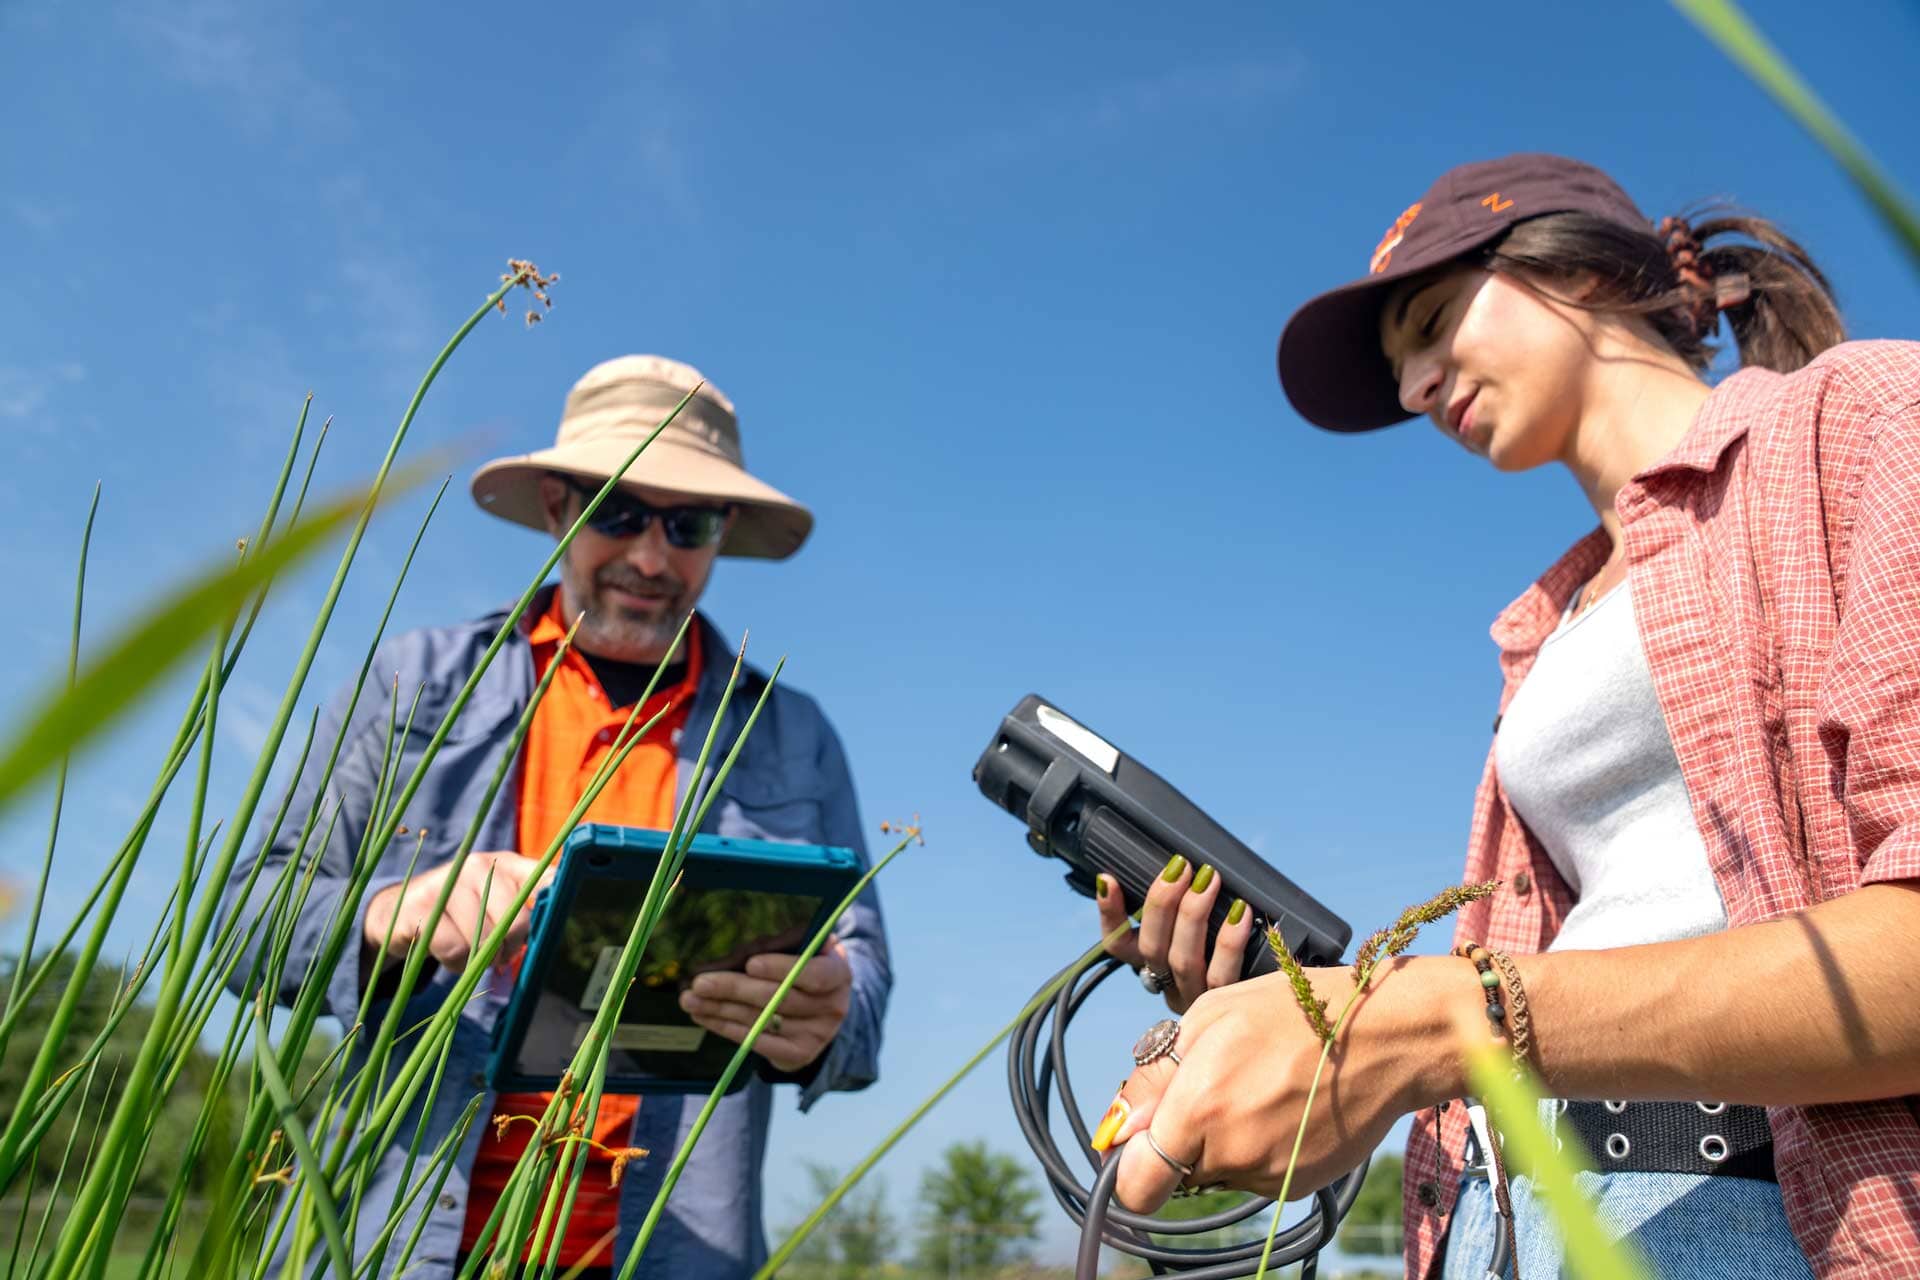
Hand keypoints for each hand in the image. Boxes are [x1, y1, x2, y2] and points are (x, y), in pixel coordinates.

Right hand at [361, 851, 553, 974]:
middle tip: (496, 957)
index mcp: (504, 863)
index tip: (565, 911)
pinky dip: (455, 964)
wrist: (395, 912)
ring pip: (483, 940)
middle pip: (515, 922)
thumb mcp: (492, 900)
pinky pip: (455, 949)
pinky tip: (447, 955)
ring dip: (477, 960)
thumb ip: (525, 907)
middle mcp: (478, 866)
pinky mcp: (421, 907)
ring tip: (466, 953)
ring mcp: (447, 883)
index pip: (545, 876)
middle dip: (508, 950)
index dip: (558, 896)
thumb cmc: (457, 912)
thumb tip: (556, 919)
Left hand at [678, 939, 852, 1072]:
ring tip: (691, 999)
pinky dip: (727, 1028)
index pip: (814, 974)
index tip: (750, 963)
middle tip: (701, 983)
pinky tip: (706, 1017)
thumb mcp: (808, 951)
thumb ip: (786, 947)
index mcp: (838, 972)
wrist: (823, 1009)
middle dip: (735, 989)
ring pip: (762, 1021)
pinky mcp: (799, 1054)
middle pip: (779, 999)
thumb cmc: (806, 968)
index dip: (782, 969)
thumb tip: (742, 950)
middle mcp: (833, 1006)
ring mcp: (817, 1034)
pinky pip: (757, 1042)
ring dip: (721, 1009)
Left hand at [1093, 960, 1434, 1213]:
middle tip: (1213, 1090)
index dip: (1129, 1168)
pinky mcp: (1299, 1185)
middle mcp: (1231, 1153)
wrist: (1387, 1034)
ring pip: (1217, 1173)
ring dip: (1222, 1142)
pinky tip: (1285, 1105)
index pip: (1136, 1184)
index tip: (1139, 1141)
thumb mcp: (1211, 1017)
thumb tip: (1118, 1127)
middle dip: (1181, 1141)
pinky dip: (1259, 1148)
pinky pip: (1255, 1175)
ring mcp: (1269, 1175)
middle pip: (1176, 1175)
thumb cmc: (1294, 1011)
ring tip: (1260, 1086)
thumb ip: (1157, 1077)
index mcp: (1200, 1107)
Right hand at [1095, 856, 1255, 1013]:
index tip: (1108, 879)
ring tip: (1209, 878)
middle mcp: (1169, 987)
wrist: (1281, 1006)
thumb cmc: (1239, 945)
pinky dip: (1229, 941)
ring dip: (1193, 915)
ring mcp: (1197, 1000)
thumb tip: (1180, 863)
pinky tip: (1240, 912)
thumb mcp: (1205, 925)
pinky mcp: (1228, 1005)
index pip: (1117, 945)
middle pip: (1152, 948)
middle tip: (1180, 866)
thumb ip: (1186, 903)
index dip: (1109, 914)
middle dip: (1162, 902)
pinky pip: (1223, 975)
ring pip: (1182, 961)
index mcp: (1153, 967)